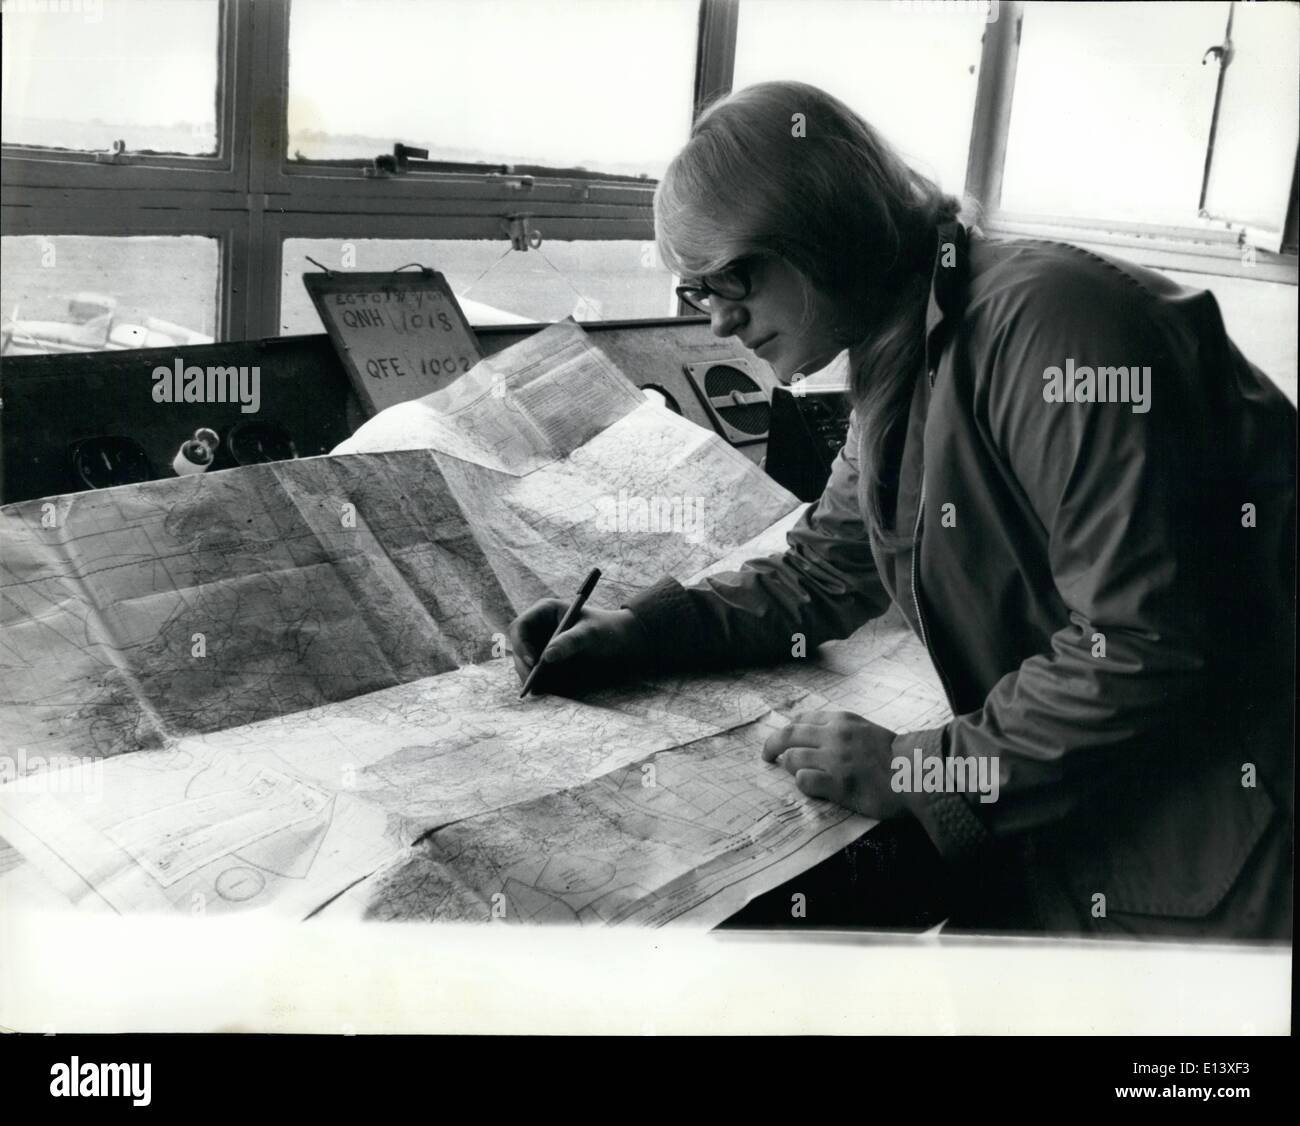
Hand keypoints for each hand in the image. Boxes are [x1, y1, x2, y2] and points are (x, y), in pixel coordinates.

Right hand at [508, 599, 649, 695]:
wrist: (621, 642)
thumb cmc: (606, 630)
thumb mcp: (590, 634)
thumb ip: (570, 642)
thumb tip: (547, 657)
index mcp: (544, 612)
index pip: (521, 627)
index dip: (521, 644)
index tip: (533, 662)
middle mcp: (539, 628)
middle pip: (519, 648)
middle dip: (523, 666)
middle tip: (533, 684)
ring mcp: (542, 645)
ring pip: (525, 664)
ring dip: (530, 677)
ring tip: (540, 690)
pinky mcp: (548, 662)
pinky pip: (536, 674)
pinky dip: (539, 682)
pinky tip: (546, 690)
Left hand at [761, 709, 907, 819]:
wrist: (917, 773)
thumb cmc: (896, 755)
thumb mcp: (867, 729)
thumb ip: (843, 730)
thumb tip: (817, 735)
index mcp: (842, 720)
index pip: (801, 719)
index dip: (788, 730)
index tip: (784, 740)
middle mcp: (834, 736)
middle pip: (787, 735)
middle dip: (771, 745)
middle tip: (766, 756)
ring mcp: (835, 760)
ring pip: (792, 759)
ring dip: (789, 768)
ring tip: (795, 776)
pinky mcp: (838, 784)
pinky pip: (804, 781)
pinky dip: (802, 784)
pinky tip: (812, 788)